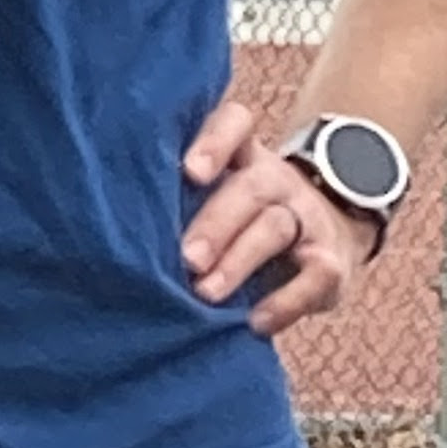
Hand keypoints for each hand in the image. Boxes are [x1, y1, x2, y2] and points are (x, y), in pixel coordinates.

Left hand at [178, 96, 380, 338]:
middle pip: (250, 188)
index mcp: (242, 157)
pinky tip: (256, 322)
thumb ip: (179, 206)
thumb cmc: (241, 224)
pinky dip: (285, 302)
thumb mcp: (216, 200)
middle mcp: (276, 180)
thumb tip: (115, 238)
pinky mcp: (330, 260)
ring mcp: (306, 217)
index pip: (236, 125)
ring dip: (238, 261)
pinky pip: (314, 277)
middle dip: (215, 224)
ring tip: (206, 293)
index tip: (190, 172)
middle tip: (186, 258)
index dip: (215, 141)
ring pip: (275, 228)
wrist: (325, 239)